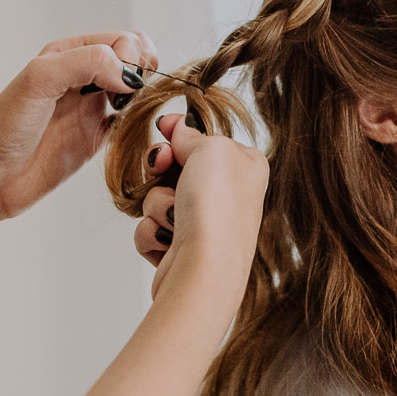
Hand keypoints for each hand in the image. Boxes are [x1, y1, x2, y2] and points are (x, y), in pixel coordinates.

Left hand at [0, 31, 155, 219]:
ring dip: (143, 99)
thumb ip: (87, 63)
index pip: (122, 41)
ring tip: (127, 113)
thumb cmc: (3, 128)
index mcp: (68, 54)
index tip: (121, 83)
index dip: (131, 58)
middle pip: (136, 61)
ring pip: (137, 91)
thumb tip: (130, 75)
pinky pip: (130, 124)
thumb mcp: (40, 79)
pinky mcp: (96, 138)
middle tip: (128, 97)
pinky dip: (138, 125)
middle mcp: (83, 77)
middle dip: (142, 75)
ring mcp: (92, 108)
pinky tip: (125, 132)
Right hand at [133, 112, 265, 300]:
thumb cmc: (217, 208)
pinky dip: (153, 231)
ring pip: (159, 196)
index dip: (179, 133)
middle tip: (159, 167)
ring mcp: (204, 223)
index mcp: (245, 166)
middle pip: (177, 167)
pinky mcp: (181, 248)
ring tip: (176, 218)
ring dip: (158, 204)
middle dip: (161, 170)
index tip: (163, 127)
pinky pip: (151, 226)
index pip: (205, 140)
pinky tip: (170, 241)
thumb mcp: (212, 148)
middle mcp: (228, 195)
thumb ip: (193, 134)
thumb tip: (180, 128)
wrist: (204, 269)